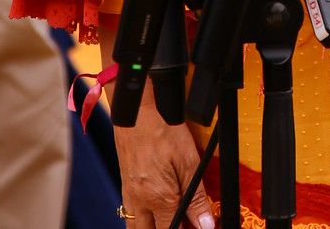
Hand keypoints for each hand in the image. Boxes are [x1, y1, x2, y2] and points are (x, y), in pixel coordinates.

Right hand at [115, 111, 215, 228]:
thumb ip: (196, 198)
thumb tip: (205, 224)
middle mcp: (139, 201)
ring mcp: (128, 193)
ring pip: (135, 227)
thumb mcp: (188, 162)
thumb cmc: (161, 130)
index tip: (196, 225)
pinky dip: (140, 218)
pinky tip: (153, 208)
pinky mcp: (124, 184)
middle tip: (182, 221)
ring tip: (167, 218)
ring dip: (151, 228)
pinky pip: (129, 212)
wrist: (136, 112)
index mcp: (157, 198)